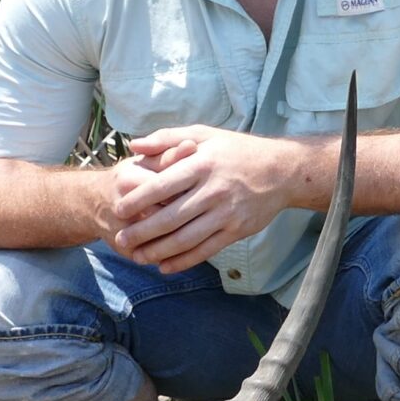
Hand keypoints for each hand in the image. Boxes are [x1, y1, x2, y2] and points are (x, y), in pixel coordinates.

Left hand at [108, 125, 309, 273]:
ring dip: (159, 251)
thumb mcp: (204, 134)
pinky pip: (206, 250)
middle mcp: (213, 190)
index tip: (118, 209)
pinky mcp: (236, 230)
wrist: (281, 170)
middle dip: (142, 232)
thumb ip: (167, 138)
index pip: (162, 185)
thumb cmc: (237, 150)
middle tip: (121, 240)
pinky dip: (184, 261)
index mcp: (201, 164)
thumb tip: (135, 146)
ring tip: (138, 257)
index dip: (138, 200)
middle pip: (171, 216)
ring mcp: (225, 213)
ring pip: (186, 238)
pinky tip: (166, 266)